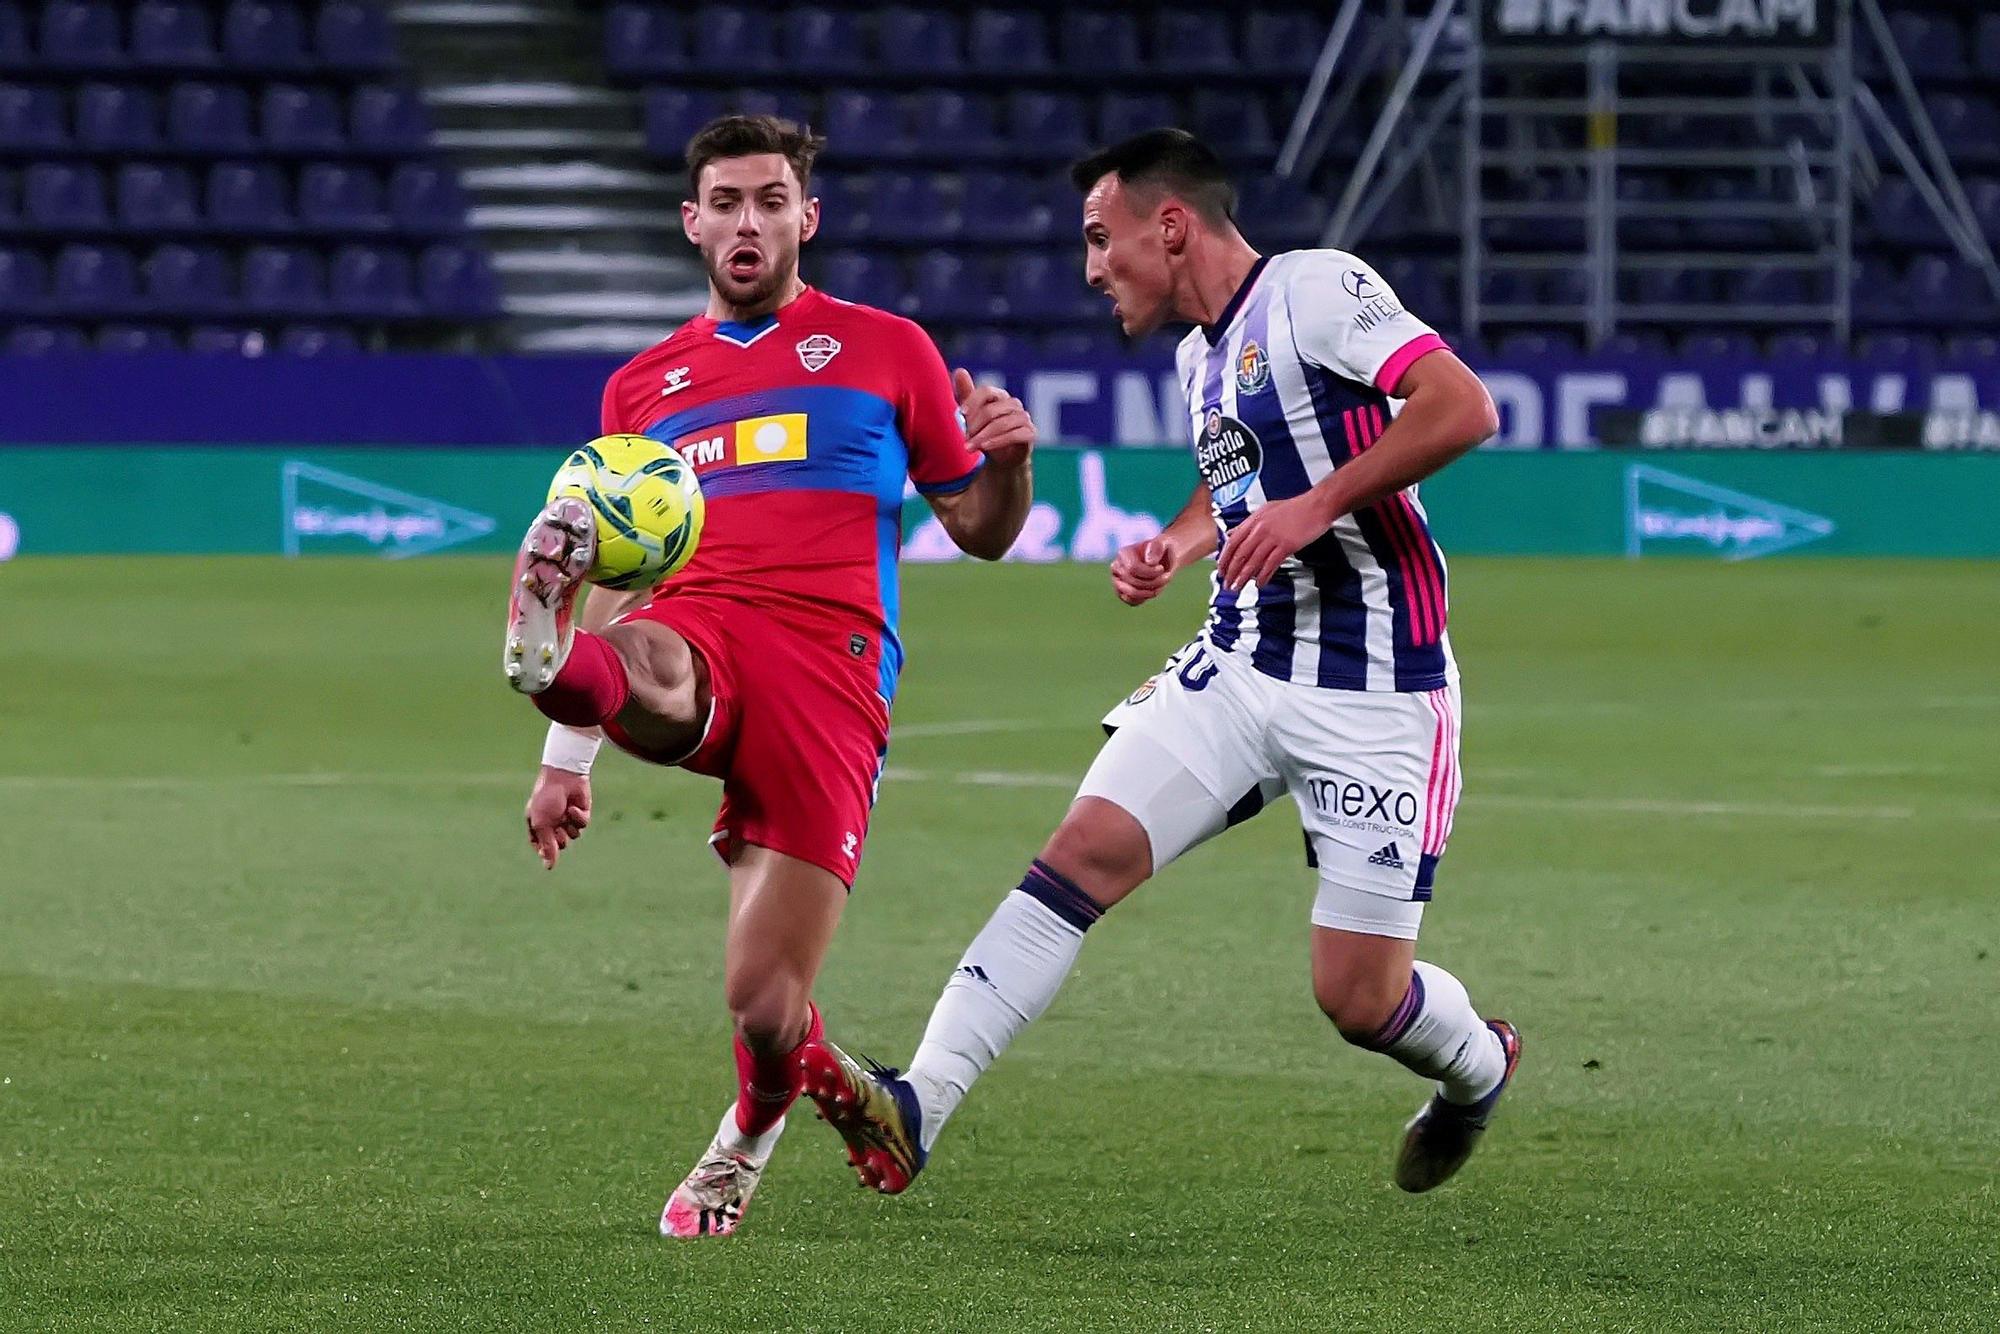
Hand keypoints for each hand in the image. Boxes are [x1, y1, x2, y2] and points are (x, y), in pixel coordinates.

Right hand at [524, 765, 590, 869]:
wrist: (563, 777)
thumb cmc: (546, 799)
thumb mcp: (542, 824)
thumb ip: (547, 846)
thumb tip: (549, 867)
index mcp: (538, 824)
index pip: (542, 847)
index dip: (546, 850)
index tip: (547, 850)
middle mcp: (553, 823)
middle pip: (560, 845)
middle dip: (560, 838)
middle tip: (557, 827)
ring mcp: (567, 818)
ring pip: (573, 836)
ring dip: (569, 828)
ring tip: (564, 815)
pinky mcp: (580, 813)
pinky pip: (582, 825)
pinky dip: (578, 818)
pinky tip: (573, 808)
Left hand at [953, 368, 1034, 470]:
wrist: (1002, 458)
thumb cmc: (986, 433)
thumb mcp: (973, 416)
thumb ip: (966, 395)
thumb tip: (960, 370)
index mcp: (999, 396)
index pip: (986, 392)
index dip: (972, 401)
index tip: (960, 413)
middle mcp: (1014, 404)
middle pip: (991, 410)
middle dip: (974, 425)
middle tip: (964, 438)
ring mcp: (1024, 418)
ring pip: (1002, 424)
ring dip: (983, 436)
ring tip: (969, 447)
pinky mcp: (1031, 433)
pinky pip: (1015, 435)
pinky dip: (998, 441)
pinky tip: (985, 447)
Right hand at [1111, 536, 1180, 605]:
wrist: (1164, 559)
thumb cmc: (1163, 550)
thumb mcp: (1163, 543)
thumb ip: (1156, 548)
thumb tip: (1149, 562)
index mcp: (1123, 554)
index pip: (1132, 569)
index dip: (1149, 573)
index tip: (1162, 568)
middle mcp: (1117, 568)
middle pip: (1132, 582)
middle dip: (1153, 582)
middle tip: (1167, 576)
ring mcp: (1118, 581)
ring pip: (1131, 594)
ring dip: (1151, 592)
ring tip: (1162, 584)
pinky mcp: (1123, 593)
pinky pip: (1132, 602)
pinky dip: (1146, 598)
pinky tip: (1155, 589)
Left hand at [1217, 492, 1334, 591]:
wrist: (1316, 505)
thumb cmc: (1294, 508)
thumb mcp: (1266, 510)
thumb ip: (1248, 523)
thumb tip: (1232, 532)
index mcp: (1254, 520)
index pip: (1233, 542)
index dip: (1225, 558)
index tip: (1221, 569)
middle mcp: (1260, 529)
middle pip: (1240, 554)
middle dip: (1231, 572)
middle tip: (1227, 583)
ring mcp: (1273, 538)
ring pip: (1253, 562)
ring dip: (1243, 577)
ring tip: (1238, 587)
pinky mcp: (1286, 546)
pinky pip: (1271, 564)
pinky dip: (1263, 576)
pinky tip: (1260, 583)